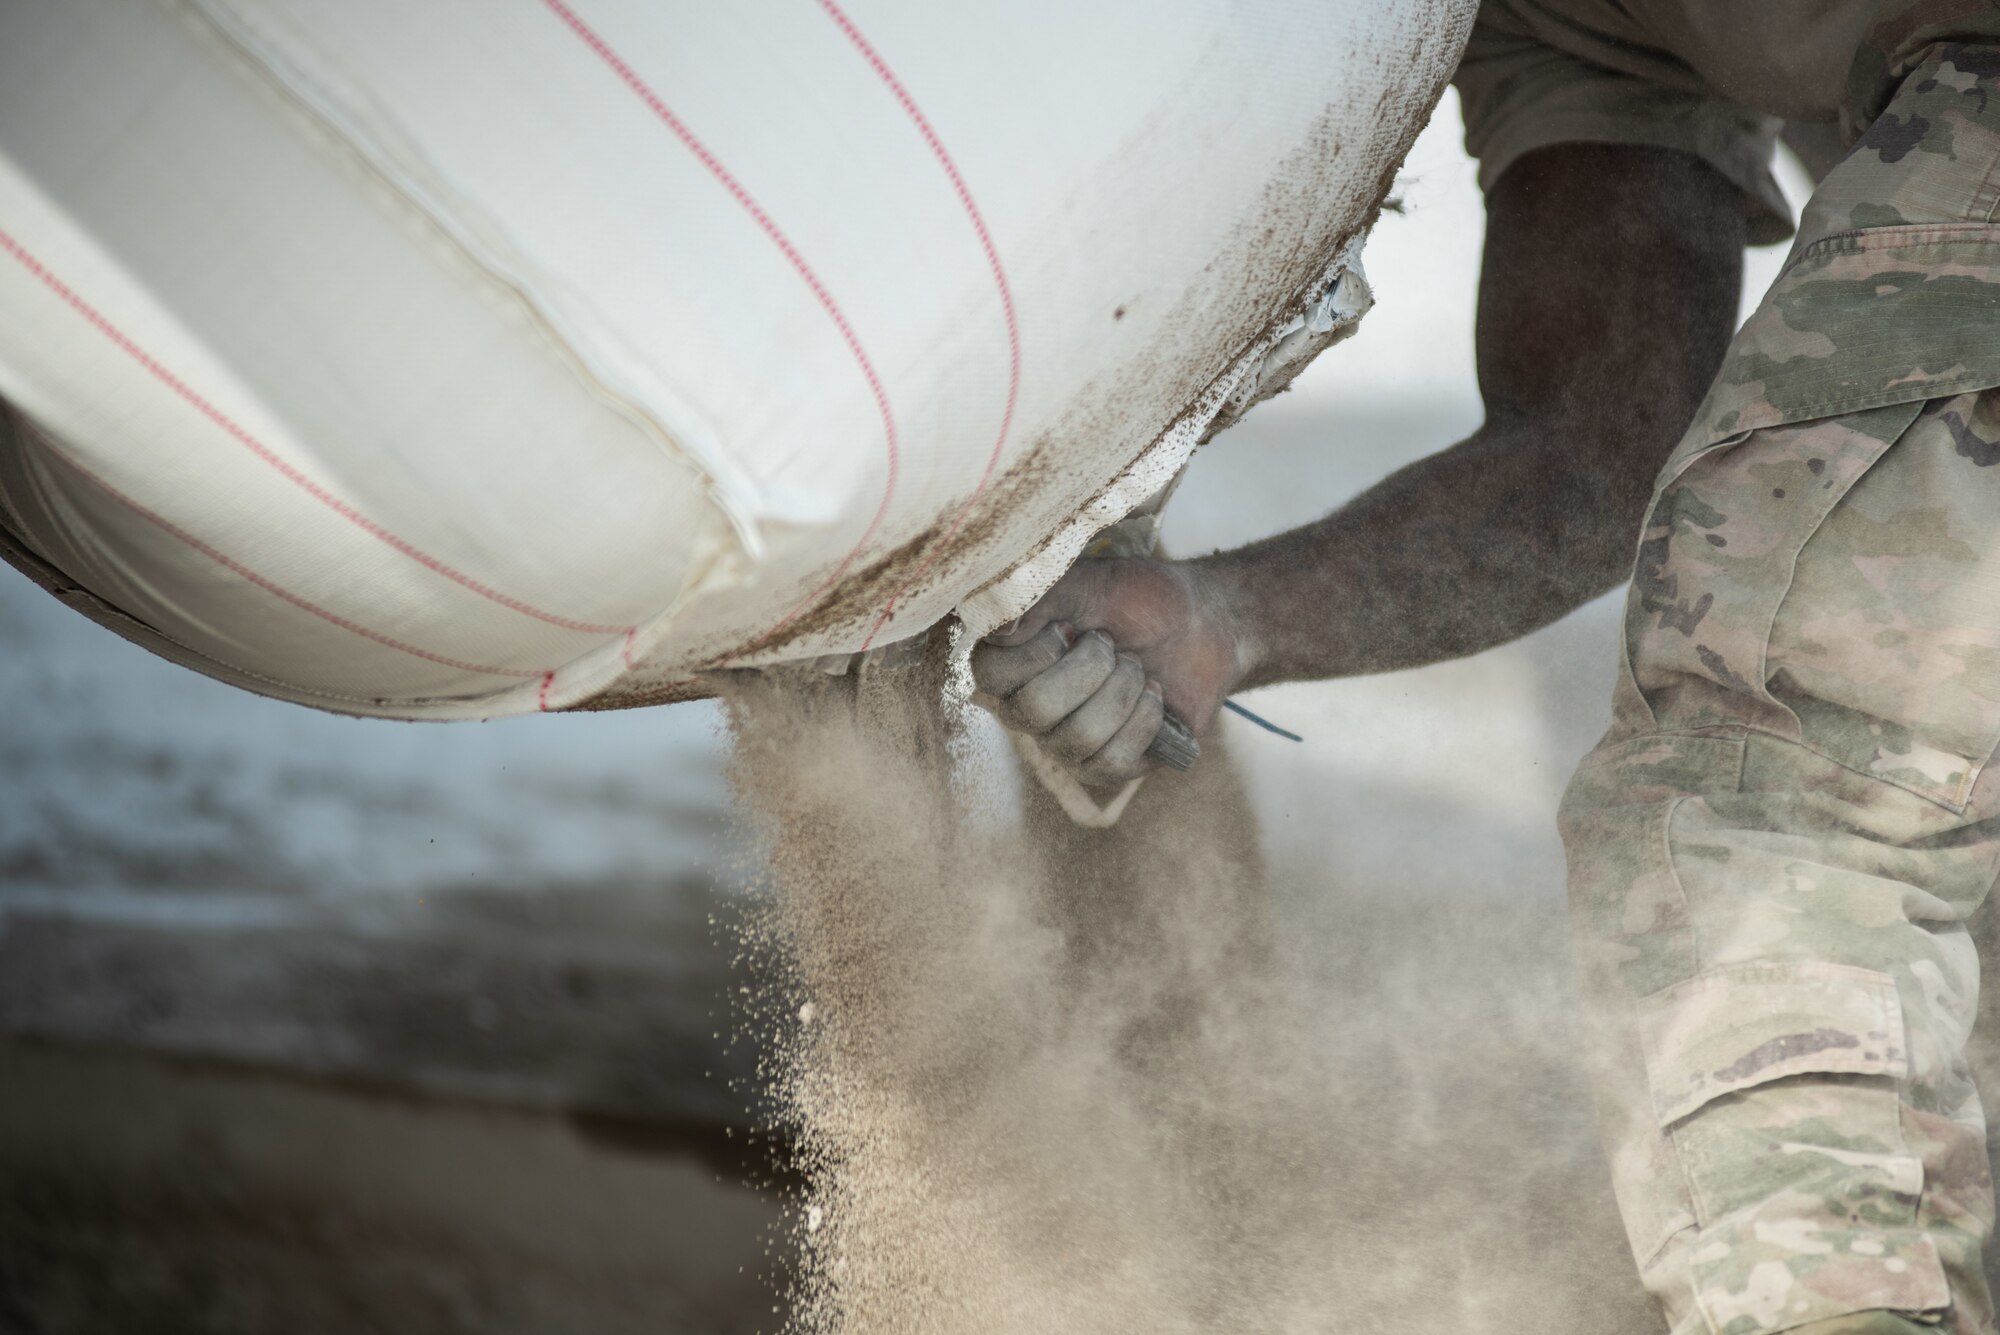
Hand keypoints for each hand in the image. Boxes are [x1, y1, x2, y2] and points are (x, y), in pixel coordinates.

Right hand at [970, 557, 1246, 786]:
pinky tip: (1154, 697)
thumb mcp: (1088, 582)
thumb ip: (1039, 595)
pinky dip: (1143, 720)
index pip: (989, 674)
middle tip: (1113, 644)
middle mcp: (1028, 707)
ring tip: (1137, 667)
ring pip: (1079, 736)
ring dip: (1123, 689)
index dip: (1033, 653)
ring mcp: (1065, 741)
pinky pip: (1112, 760)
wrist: (1199, 625)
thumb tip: (996, 628)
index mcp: (1013, 661)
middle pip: (1036, 709)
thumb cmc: (1137, 600)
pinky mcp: (1106, 766)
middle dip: (1091, 667)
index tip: (1069, 626)